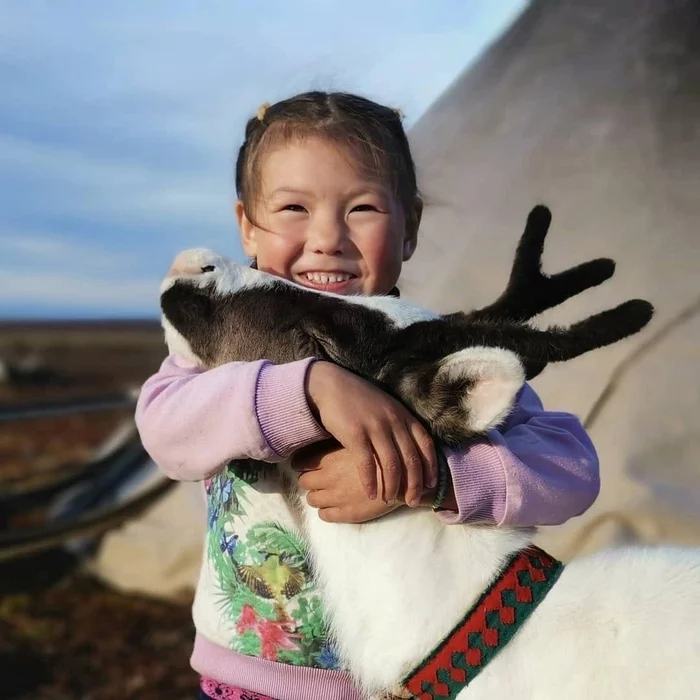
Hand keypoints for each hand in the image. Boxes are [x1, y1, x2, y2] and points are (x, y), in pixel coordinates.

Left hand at [292, 442, 402, 522]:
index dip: (303, 464)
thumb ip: (339, 445)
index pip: (302, 462)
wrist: (406, 476)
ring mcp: (337, 497)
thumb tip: (322, 443)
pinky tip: (335, 506)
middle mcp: (329, 478)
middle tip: (319, 479)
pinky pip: (325, 515)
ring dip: (317, 496)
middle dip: (309, 480)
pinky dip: (326, 511)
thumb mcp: (359, 443)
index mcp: (331, 459)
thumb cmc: (383, 454)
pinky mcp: (347, 513)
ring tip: (328, 493)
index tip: (307, 465)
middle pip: (303, 481)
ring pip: (312, 499)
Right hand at [305, 361, 436, 505]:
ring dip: (393, 486)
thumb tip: (411, 451)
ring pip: (392, 465)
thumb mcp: (387, 408)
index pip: (425, 444)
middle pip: (411, 459)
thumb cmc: (360, 399)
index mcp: (404, 415)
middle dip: (414, 484)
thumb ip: (400, 425)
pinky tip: (371, 494)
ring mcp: (375, 427)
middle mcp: (394, 421)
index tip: (430, 485)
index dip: (430, 466)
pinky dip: (370, 482)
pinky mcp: (355, 434)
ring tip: (389, 500)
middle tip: (411, 501)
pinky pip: (367, 464)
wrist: (332, 386)